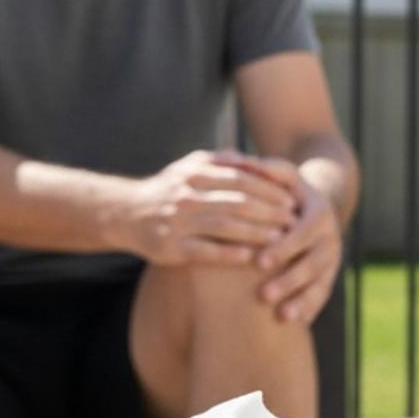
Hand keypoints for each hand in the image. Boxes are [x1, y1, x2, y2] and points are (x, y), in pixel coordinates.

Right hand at [121, 150, 298, 266]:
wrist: (126, 213)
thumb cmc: (169, 190)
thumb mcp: (189, 167)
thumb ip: (220, 161)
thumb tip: (252, 160)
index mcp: (195, 173)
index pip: (241, 179)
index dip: (269, 190)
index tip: (291, 200)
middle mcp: (187, 195)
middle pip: (237, 202)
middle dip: (269, 212)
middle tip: (292, 221)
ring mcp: (178, 222)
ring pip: (224, 226)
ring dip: (255, 233)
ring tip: (280, 240)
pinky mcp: (171, 247)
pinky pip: (205, 251)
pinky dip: (229, 254)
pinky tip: (250, 257)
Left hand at [250, 161, 341, 323]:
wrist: (313, 204)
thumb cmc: (287, 189)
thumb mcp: (281, 175)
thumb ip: (263, 169)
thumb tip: (239, 160)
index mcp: (319, 211)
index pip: (304, 231)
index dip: (285, 247)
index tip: (259, 262)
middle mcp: (330, 236)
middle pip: (314, 261)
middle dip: (290, 279)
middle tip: (264, 295)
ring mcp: (332, 257)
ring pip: (321, 282)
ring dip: (301, 300)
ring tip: (281, 316)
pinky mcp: (329, 274)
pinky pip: (322, 294)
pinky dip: (309, 308)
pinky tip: (294, 323)